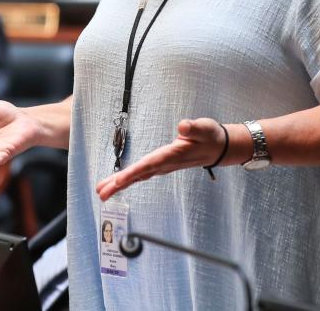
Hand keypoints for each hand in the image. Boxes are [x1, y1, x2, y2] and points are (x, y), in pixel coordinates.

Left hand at [95, 118, 227, 200]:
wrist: (219, 148)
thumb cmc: (210, 136)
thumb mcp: (204, 128)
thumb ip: (193, 128)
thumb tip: (183, 126)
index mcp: (172, 155)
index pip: (150, 165)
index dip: (133, 172)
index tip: (118, 180)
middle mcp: (166, 164)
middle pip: (139, 175)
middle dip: (120, 184)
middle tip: (101, 193)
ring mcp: (163, 166)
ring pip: (138, 176)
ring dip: (120, 184)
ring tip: (102, 191)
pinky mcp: (162, 164)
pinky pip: (142, 173)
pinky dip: (129, 178)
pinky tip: (118, 182)